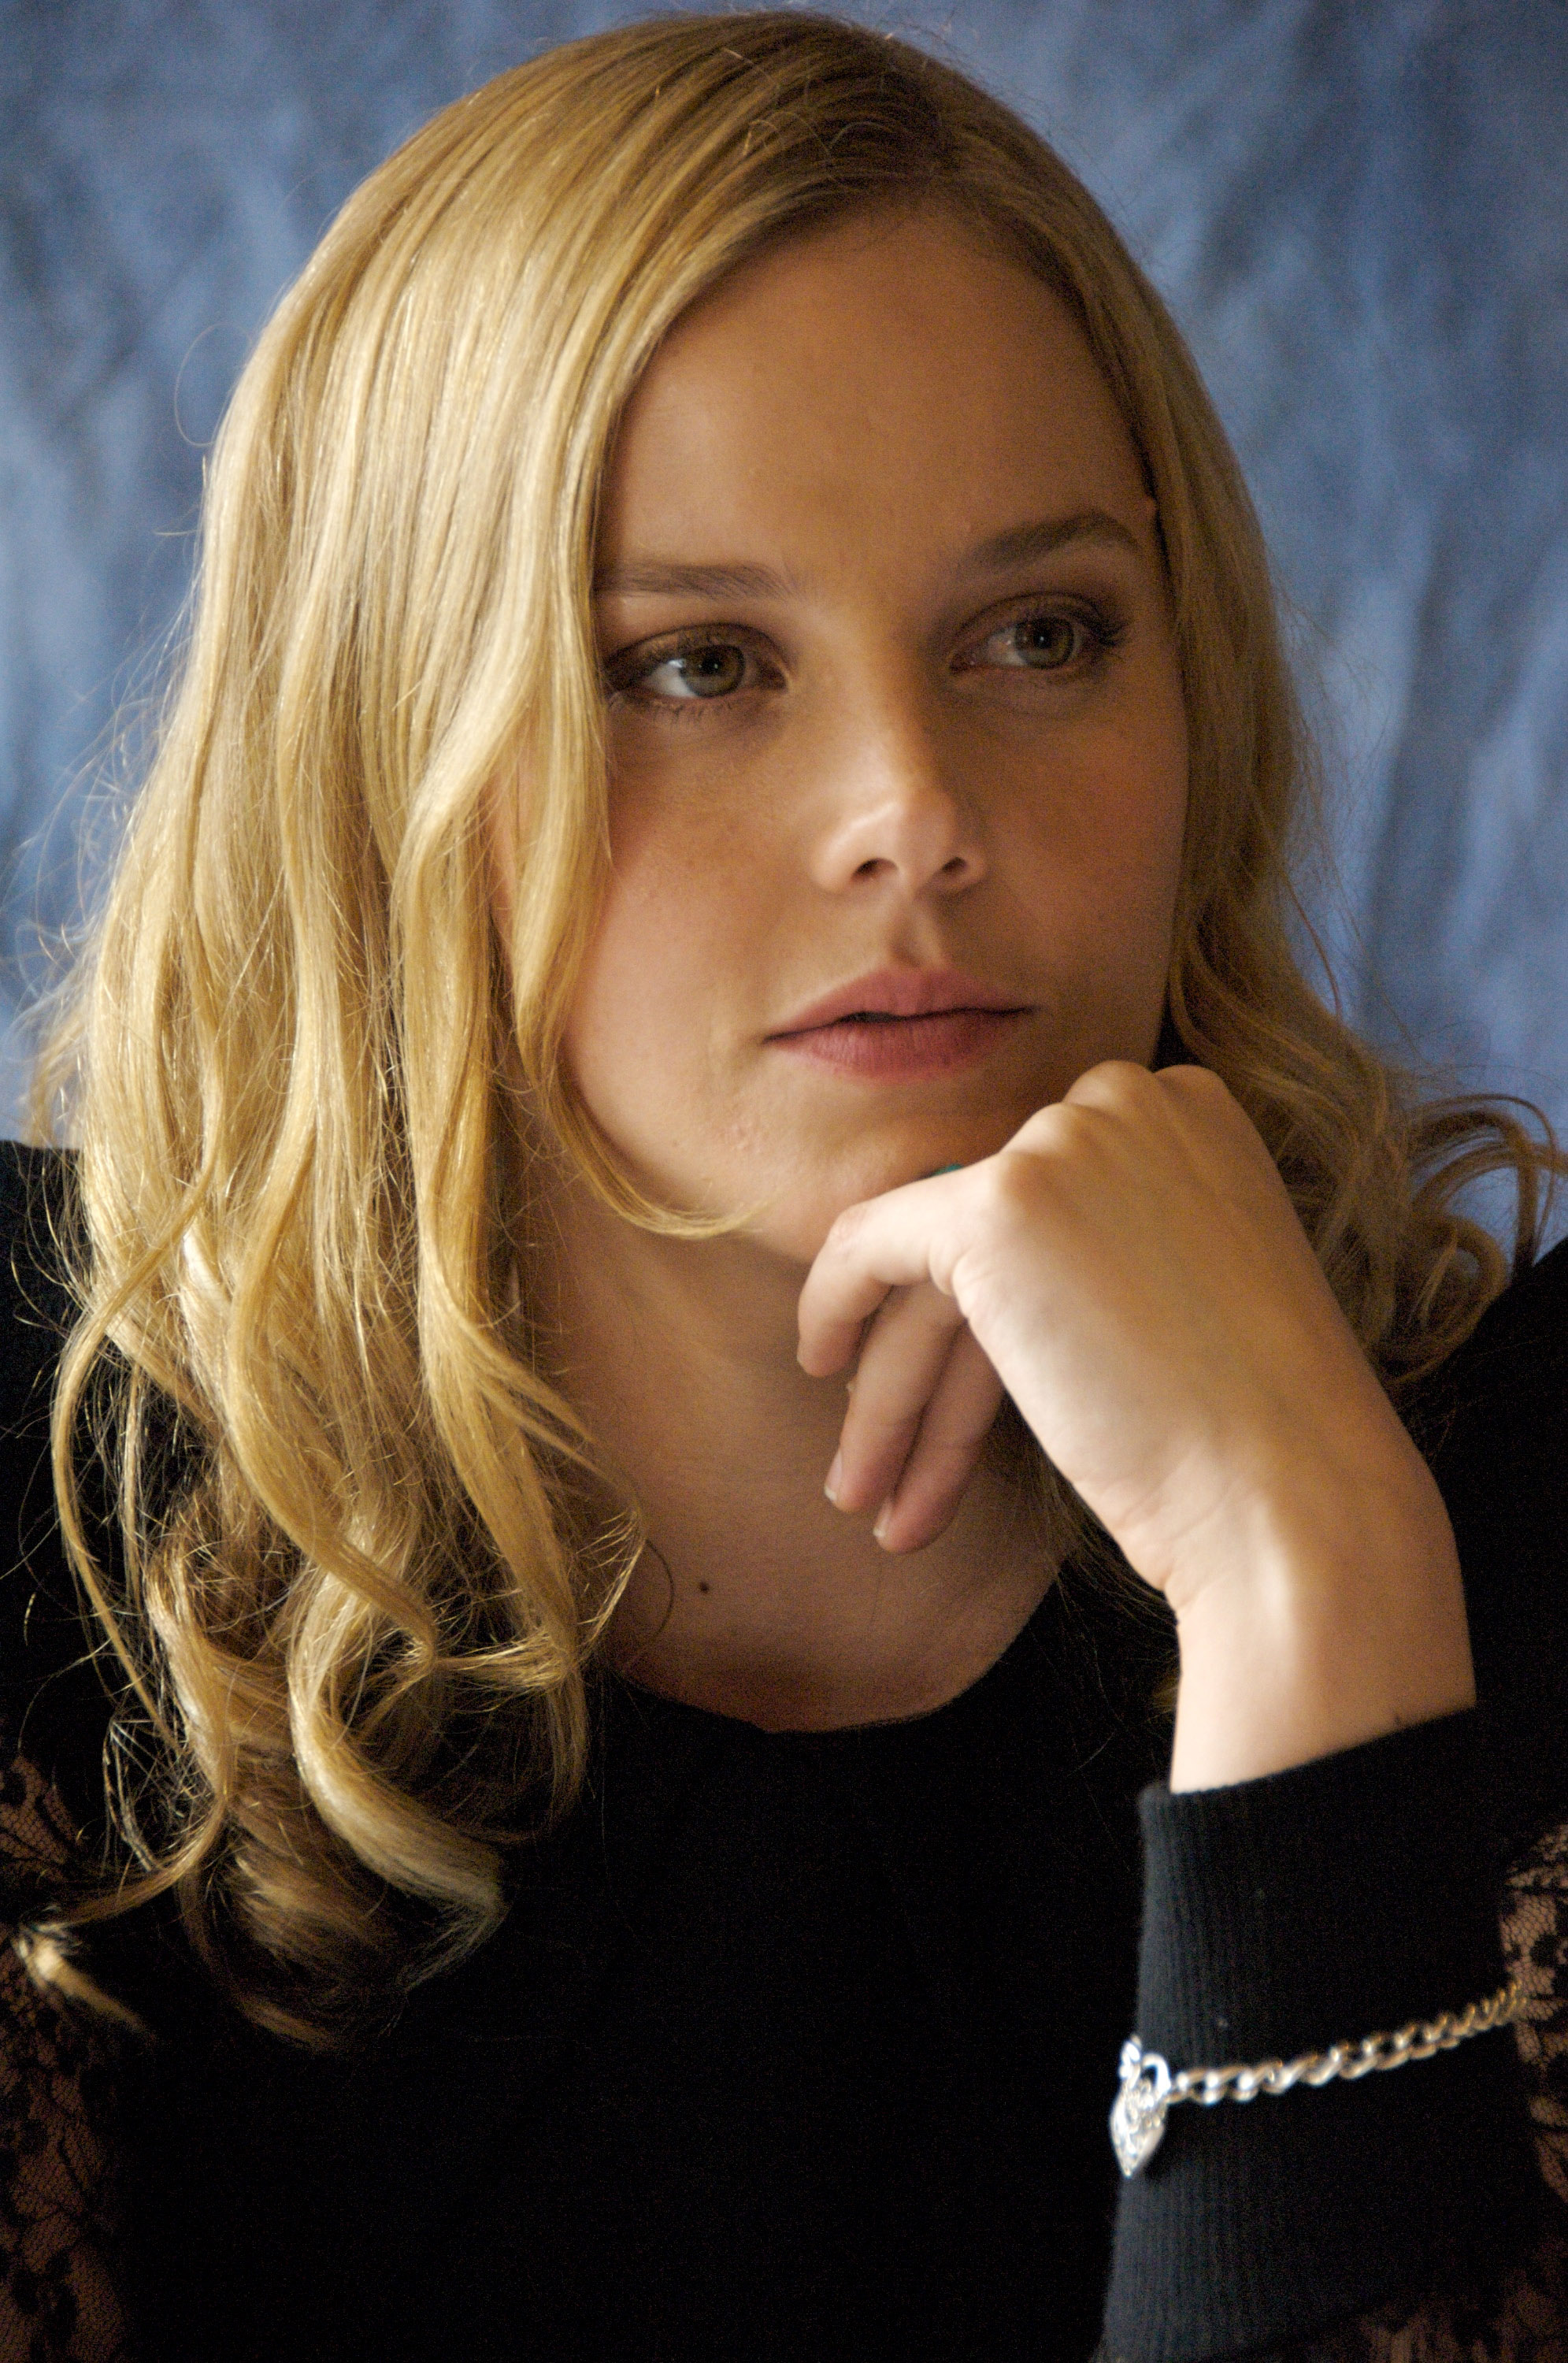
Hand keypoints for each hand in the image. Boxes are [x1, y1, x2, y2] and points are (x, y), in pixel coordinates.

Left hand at [797, 1062, 1474, 1784]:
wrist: (1292, 1487)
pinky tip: (820, 1375)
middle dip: (936, 1363)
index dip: (1000, 1309)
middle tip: (894, 1467)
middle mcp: (1129, 1099)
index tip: (976, 1395)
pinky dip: (833, 1306)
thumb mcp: (1195, 1287)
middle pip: (989, 1237)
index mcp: (1193, 1111)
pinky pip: (871, 1246)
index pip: (1056, 1201)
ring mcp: (1063, 1146)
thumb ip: (1107, 1245)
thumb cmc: (1261, 1427)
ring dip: (893, 1389)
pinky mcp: (998, 1205)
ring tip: (861, 1494)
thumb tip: (991, 1270)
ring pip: (930, 1263)